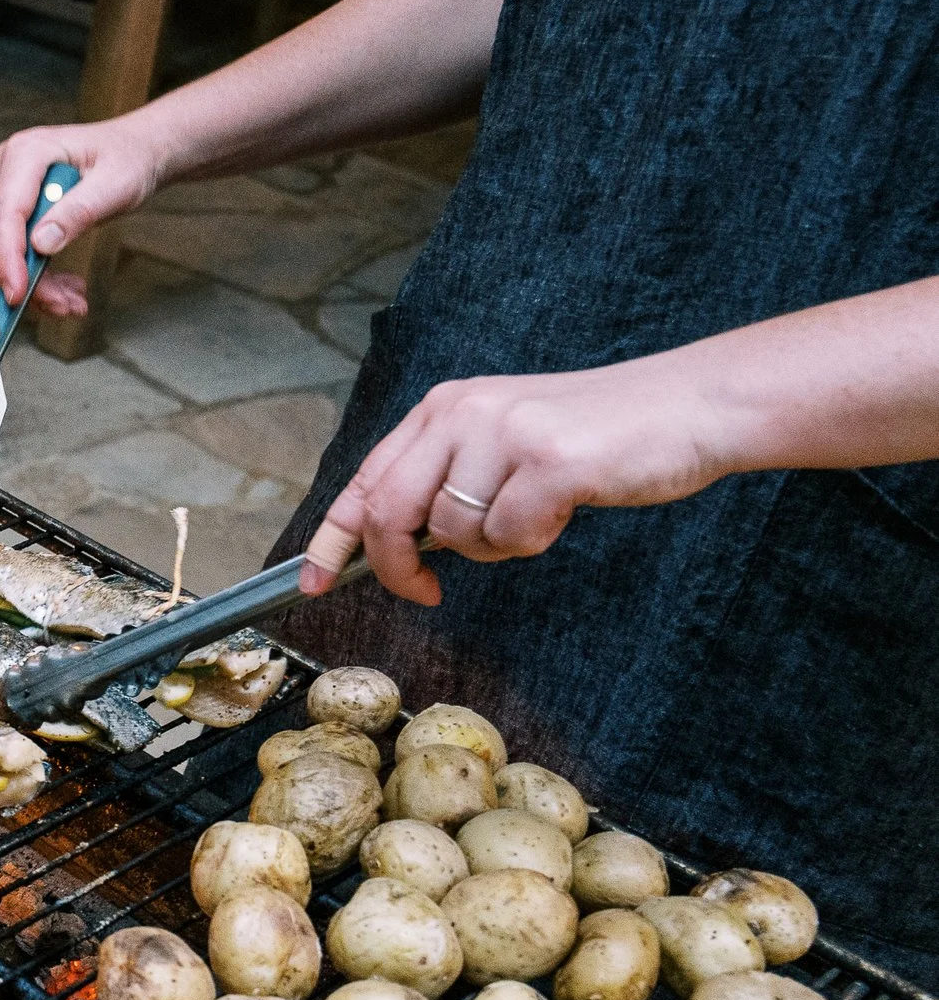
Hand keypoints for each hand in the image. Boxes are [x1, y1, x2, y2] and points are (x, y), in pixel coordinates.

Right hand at [0, 117, 167, 315]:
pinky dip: (43, 277)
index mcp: (28, 152)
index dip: (8, 256)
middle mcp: (10, 167)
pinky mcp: (20, 208)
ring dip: (38, 283)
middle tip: (60, 307)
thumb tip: (40, 244)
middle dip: (26, 277)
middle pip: (0, 234)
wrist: (136, 152)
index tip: (18, 293)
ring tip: (72, 304)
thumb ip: (78, 212)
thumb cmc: (129, 159)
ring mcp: (11, 188)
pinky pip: (21, 251)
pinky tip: (70, 288)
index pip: (7, 211)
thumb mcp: (114, 185)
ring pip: (8, 249)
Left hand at [304, 359, 725, 604]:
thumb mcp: (504, 444)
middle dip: (398, 568)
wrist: (688, 407)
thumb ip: (447, 480)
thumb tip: (396, 543)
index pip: (365, 479)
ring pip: (453, 533)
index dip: (331, 537)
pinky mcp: (546, 460)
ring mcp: (503, 433)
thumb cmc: (597, 437)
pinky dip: (532, 541)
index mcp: (443, 407)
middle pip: (387, 513)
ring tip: (536, 513)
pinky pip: (508, 536)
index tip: (312, 582)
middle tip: (427, 592)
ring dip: (490, 549)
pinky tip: (564, 508)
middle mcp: (461, 411)